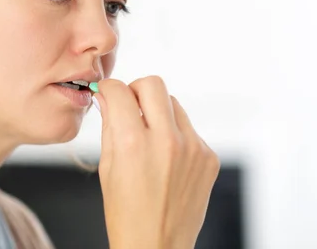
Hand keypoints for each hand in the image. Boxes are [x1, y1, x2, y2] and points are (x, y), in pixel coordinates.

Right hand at [95, 76, 219, 248]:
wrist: (157, 247)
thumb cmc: (126, 214)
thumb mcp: (107, 168)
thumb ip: (109, 126)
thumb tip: (107, 97)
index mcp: (133, 144)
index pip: (119, 91)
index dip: (109, 89)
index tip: (108, 93)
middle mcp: (166, 141)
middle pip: (153, 84)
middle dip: (136, 90)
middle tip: (131, 107)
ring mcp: (193, 148)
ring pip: (174, 104)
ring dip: (158, 112)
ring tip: (150, 139)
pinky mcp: (209, 157)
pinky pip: (189, 129)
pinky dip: (176, 135)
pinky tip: (168, 159)